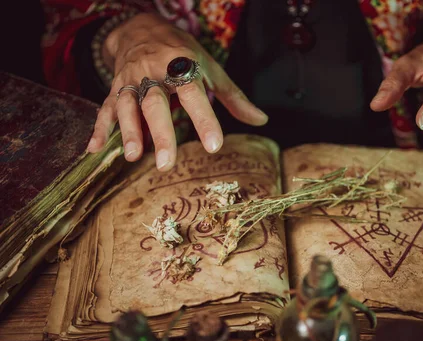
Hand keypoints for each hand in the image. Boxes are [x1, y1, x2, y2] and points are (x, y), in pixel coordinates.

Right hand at [88, 13, 267, 170]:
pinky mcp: (114, 88)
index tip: (214, 146)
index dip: (204, 120)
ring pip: (127, 106)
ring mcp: (131, 80)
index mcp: (182, 66)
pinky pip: (105, 108)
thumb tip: (261, 121)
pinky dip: (99, 128)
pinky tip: (95, 149)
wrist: (141, 27)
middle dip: (160, 134)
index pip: (195, 95)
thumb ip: (234, 98)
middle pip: (156, 104)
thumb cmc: (183, 53)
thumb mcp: (210, 69)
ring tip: (133, 157)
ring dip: (128, 131)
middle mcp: (154, 73)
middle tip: (167, 164)